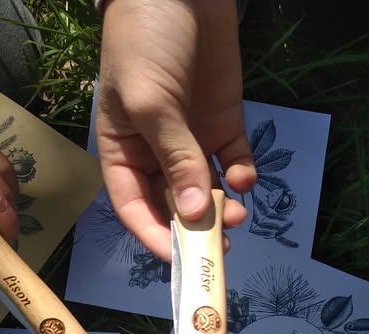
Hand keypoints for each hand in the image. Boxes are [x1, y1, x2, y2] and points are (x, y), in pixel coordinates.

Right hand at [96, 0, 256, 260]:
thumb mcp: (150, 100)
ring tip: (239, 213)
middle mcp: (156, 154)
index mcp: (124, 151)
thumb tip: (195, 211)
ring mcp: (192, 141)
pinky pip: (233, 164)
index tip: (181, 259)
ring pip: (208, 191)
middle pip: (174, 206)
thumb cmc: (145, 39)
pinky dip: (241, 176)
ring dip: (223, 208)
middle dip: (196, 228)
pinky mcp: (223, 126)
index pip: (134, 208)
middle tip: (220, 245)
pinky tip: (244, 177)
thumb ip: (174, 157)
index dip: (155, 236)